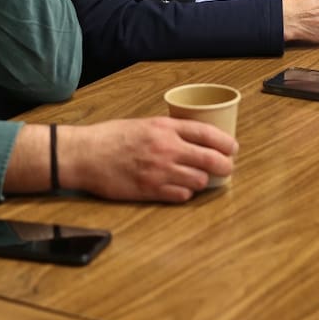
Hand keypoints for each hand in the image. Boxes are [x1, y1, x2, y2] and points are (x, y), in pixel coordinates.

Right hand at [60, 117, 236, 202]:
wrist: (85, 155)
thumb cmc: (110, 137)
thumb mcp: (142, 124)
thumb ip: (168, 131)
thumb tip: (192, 139)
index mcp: (165, 127)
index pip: (208, 134)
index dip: (226, 142)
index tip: (232, 148)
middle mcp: (166, 148)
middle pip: (211, 159)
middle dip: (225, 166)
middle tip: (227, 168)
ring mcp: (160, 171)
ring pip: (199, 180)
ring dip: (202, 180)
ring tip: (198, 178)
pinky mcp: (150, 190)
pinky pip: (181, 196)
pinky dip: (185, 193)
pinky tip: (180, 188)